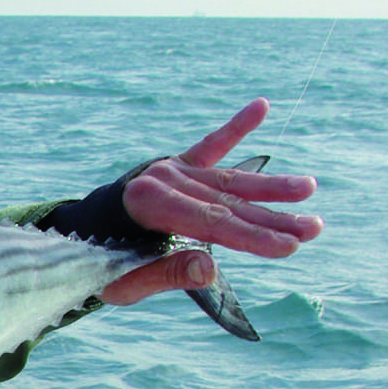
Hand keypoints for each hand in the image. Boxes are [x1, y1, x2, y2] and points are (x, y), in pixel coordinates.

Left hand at [101, 98, 320, 306]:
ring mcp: (169, 169)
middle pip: (227, 203)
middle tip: (313, 229)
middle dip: (273, 218)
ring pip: (228, 179)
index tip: (288, 247)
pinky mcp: (174, 164)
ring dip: (270, 186)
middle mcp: (161, 179)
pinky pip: (210, 146)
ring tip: (308, 188)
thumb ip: (166, 274)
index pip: (211, 224)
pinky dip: (235, 128)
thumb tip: (210, 267)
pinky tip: (261, 106)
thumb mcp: (125, 281)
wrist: (74, 237)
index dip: (252, 237)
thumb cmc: (99, 265)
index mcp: (147, 206)